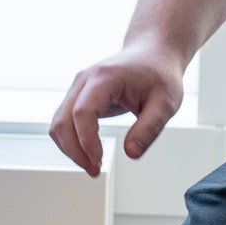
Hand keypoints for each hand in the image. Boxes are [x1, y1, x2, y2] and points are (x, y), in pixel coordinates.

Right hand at [48, 38, 185, 175]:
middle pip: (63, 120)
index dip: (86, 140)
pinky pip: (64, 123)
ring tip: (93, 166)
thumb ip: (150, 128)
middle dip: (75, 151)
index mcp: (105, 77)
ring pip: (58, 124)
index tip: (99, 161)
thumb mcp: (166, 102)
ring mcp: (78, 88)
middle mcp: (84, 80)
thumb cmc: (159, 74)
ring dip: (70, 149)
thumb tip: (131, 153)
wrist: (152, 53)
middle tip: (95, 171)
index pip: (83, 112)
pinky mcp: (78, 97)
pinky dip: (72, 142)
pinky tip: (89, 154)